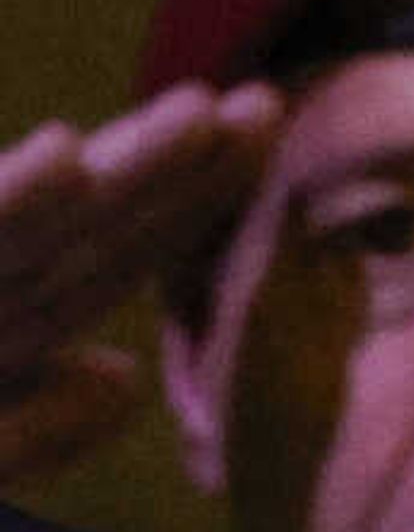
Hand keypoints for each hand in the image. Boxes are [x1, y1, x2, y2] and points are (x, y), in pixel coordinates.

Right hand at [0, 81, 281, 480]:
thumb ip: (41, 427)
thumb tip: (122, 376)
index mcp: (8, 330)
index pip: (116, 257)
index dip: (194, 201)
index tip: (267, 143)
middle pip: (98, 225)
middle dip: (185, 165)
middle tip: (269, 104)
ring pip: (46, 221)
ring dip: (123, 168)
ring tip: (199, 111)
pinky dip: (12, 198)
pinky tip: (65, 156)